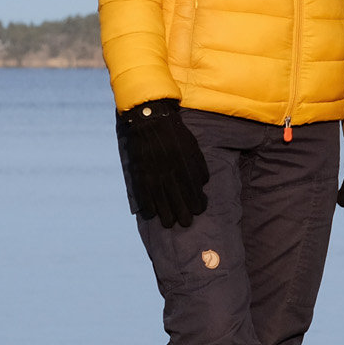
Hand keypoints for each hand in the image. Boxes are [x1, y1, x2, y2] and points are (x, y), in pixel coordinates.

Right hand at [115, 98, 209, 228]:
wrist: (151, 122)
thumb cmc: (176, 135)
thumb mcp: (194, 149)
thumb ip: (200, 168)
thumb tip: (202, 185)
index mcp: (187, 171)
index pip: (196, 199)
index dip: (199, 206)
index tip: (199, 207)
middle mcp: (172, 179)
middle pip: (181, 208)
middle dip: (185, 217)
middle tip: (186, 221)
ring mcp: (155, 180)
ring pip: (163, 209)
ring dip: (167, 217)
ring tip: (170, 222)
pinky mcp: (141, 178)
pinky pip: (145, 201)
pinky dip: (150, 210)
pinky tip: (153, 213)